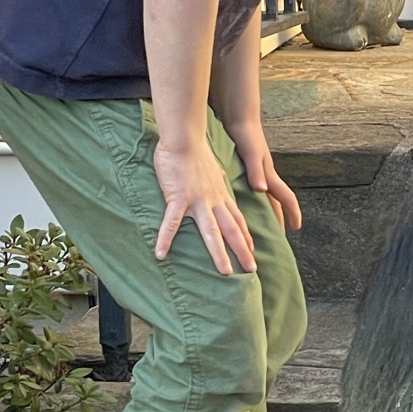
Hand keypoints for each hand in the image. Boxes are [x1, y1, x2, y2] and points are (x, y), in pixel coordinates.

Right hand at [152, 136, 256, 273]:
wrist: (184, 139)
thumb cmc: (195, 151)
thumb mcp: (213, 167)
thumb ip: (217, 177)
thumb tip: (222, 176)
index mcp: (220, 195)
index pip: (237, 220)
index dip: (246, 237)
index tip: (252, 251)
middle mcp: (214, 201)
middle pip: (232, 230)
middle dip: (242, 251)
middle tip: (252, 269)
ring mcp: (197, 201)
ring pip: (212, 231)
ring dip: (219, 253)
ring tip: (225, 272)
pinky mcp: (178, 198)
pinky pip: (172, 222)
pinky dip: (166, 239)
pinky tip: (160, 253)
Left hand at [229, 121, 302, 233]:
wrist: (238, 116)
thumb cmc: (246, 134)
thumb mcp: (251, 153)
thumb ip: (256, 171)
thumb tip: (262, 190)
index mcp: (269, 175)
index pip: (286, 198)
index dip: (293, 213)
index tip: (296, 228)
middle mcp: (266, 175)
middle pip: (276, 200)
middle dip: (279, 218)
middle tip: (277, 236)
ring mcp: (257, 171)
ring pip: (266, 196)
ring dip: (265, 210)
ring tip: (259, 225)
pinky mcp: (247, 166)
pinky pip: (254, 188)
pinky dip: (251, 199)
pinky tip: (242, 204)